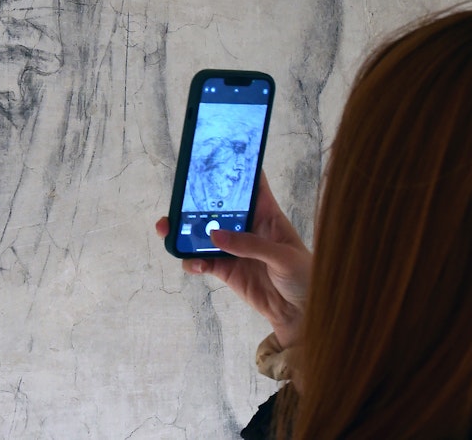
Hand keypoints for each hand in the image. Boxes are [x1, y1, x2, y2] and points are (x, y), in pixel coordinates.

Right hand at [155, 176, 311, 346]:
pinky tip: (195, 265)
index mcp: (266, 214)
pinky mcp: (224, 269)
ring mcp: (232, 247)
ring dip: (183, 231)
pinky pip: (201, 260)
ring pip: (202, 233)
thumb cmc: (303, 276)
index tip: (213, 156)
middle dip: (193, 202)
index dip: (234, 167)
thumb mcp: (283, 256)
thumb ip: (251, 244)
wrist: (300, 313)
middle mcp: (245, 226)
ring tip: (168, 232)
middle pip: (215, 207)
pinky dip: (192, 261)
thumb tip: (215, 235)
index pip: (250, 183)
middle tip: (174, 202)